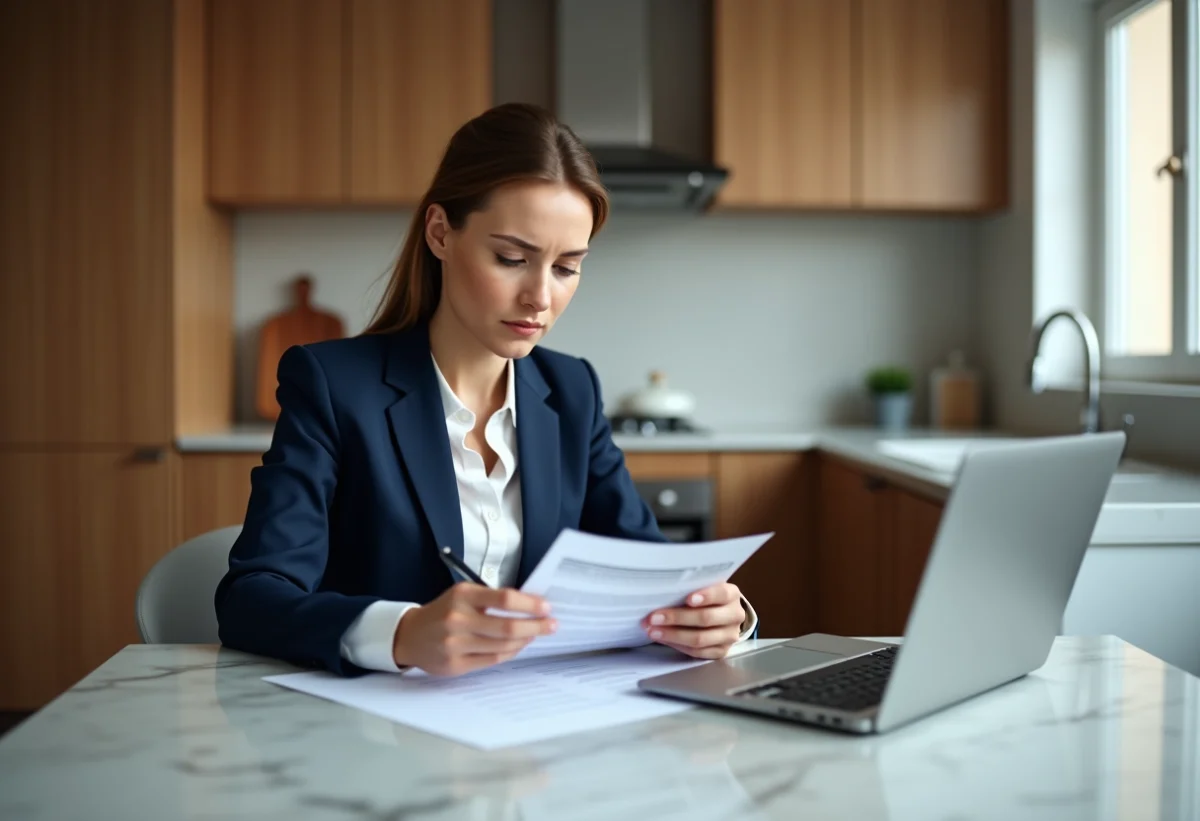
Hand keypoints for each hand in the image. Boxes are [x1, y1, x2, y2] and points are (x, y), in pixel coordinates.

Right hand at [392, 583, 556, 675]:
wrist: (410, 635)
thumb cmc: (443, 612)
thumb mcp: (462, 595)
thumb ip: (491, 599)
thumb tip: (530, 605)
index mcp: (462, 596)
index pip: (504, 599)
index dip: (529, 604)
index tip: (546, 607)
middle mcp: (458, 620)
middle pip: (507, 627)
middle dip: (535, 626)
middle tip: (552, 625)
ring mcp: (456, 644)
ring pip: (502, 646)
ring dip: (525, 640)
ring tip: (536, 634)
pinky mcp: (455, 665)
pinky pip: (492, 660)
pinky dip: (510, 653)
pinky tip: (519, 646)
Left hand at [642, 583, 744, 659]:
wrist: (723, 614)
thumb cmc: (707, 597)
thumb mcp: (704, 587)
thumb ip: (690, 588)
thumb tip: (661, 592)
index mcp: (732, 595)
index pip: (722, 594)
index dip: (706, 596)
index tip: (688, 599)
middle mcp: (734, 615)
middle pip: (706, 618)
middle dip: (677, 618)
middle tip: (654, 617)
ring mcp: (730, 636)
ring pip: (700, 638)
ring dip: (673, 635)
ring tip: (653, 631)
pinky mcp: (721, 651)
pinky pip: (698, 652)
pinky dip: (678, 646)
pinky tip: (664, 640)